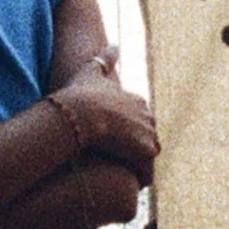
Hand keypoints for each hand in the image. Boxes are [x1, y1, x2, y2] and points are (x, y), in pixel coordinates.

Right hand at [51, 47, 159, 182]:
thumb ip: (103, 59)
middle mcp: (148, 117)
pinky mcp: (146, 153)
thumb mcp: (90, 71)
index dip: (125, 134)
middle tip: (113, 161)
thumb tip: (114, 45)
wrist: (79, 112)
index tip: (111, 142)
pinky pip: (145, 173)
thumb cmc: (80, 94)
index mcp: (137, 101)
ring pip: (146, 157)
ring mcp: (149, 135)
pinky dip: (136, 178)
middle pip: (145, 140)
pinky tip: (120, 182)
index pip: (138, 122)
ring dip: (135, 166)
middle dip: (133, 150)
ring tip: (117, 175)